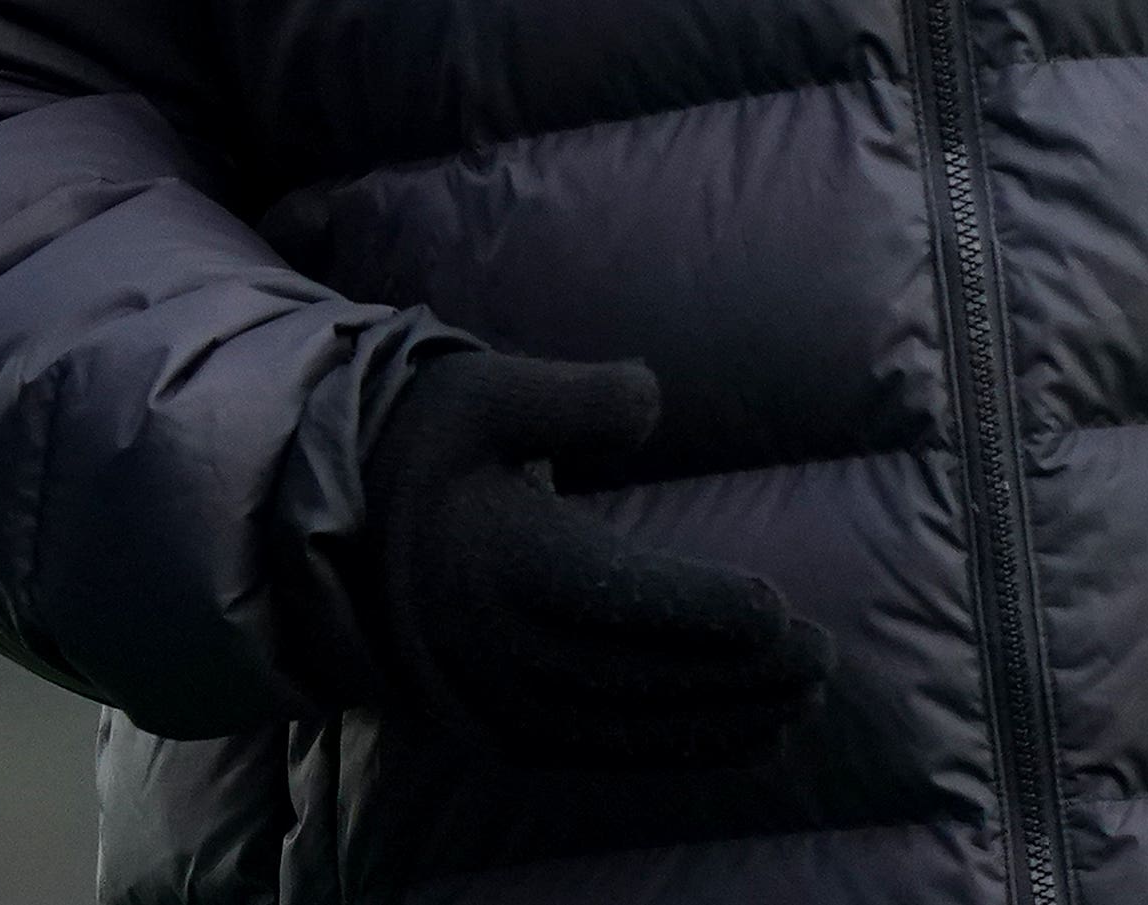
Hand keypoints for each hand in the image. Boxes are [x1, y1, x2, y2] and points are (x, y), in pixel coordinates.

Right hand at [352, 353, 833, 770]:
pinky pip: (603, 756)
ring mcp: (497, 702)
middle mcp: (501, 647)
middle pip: (641, 675)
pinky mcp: (499, 734)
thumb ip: (573, 395)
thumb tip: (651, 400)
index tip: (778, 609)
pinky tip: (746, 739)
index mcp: (503, 563)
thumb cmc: (423, 446)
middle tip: (821, 658)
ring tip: (803, 700)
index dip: (706, 612)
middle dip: (740, 675)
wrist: (326, 533)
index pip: (619, 601)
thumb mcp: (483, 391)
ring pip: (631, 728)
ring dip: (724, 721)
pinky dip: (678, 753)